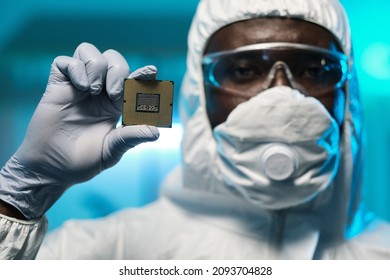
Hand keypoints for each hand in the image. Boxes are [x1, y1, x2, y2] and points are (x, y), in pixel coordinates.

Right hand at [0, 42, 158, 218]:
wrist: (52, 169)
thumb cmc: (83, 161)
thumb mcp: (112, 151)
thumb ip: (130, 138)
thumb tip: (156, 132)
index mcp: (116, 105)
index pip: (132, 80)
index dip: (142, 74)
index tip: (151, 71)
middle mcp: (99, 92)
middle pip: (113, 59)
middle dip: (119, 70)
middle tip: (116, 93)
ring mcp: (78, 87)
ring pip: (90, 52)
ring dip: (97, 66)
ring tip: (95, 91)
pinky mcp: (57, 86)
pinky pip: (65, 61)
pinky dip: (76, 68)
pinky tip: (81, 88)